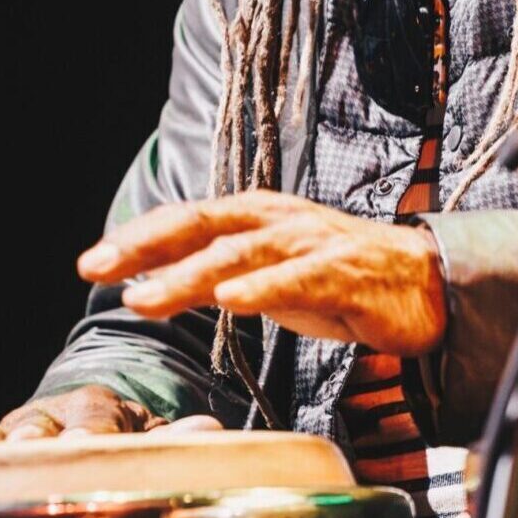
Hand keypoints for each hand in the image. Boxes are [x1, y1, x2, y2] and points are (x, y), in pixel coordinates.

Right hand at [0, 384, 221, 444]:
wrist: (82, 417)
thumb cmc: (124, 433)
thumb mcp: (155, 432)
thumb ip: (177, 437)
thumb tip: (211, 430)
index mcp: (97, 406)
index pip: (95, 418)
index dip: (90, 432)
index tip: (84, 443)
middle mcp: (50, 414)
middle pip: (38, 428)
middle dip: (33, 441)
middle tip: (26, 449)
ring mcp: (13, 430)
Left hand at [78, 192, 447, 355]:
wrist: (425, 285)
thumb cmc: (342, 279)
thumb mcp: (269, 274)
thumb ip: (220, 274)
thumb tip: (154, 283)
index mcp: (258, 217)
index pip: (187, 220)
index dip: (138, 238)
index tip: (92, 263)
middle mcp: (278, 220)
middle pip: (202, 226)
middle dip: (145, 246)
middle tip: (97, 268)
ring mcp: (311, 243)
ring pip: (239, 254)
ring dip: (186, 276)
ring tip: (143, 298)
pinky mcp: (343, 271)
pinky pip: (297, 278)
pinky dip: (260, 287)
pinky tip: (228, 300)